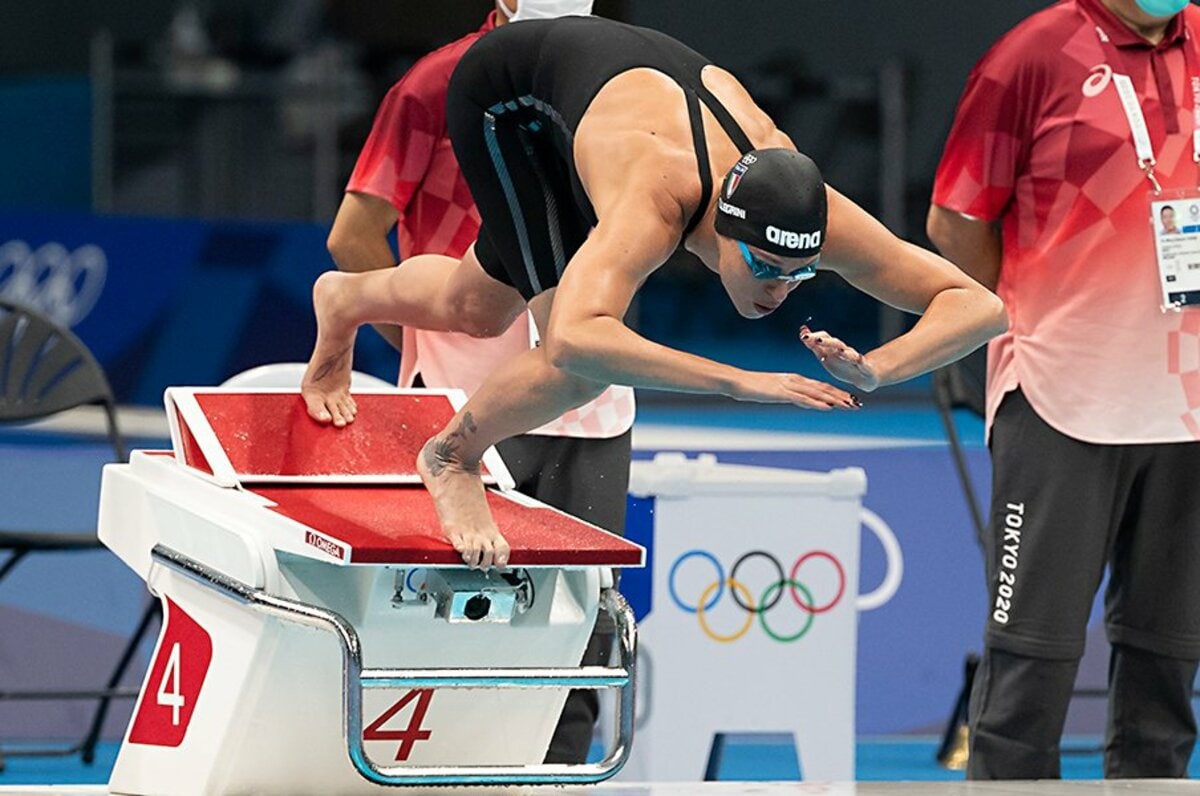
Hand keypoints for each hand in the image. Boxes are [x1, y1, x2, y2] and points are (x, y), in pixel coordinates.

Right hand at [733, 369, 860, 409]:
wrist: (736, 381)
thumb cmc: (750, 387)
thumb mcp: (771, 391)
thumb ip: (784, 394)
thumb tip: (793, 400)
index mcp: (793, 379)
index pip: (819, 386)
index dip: (835, 392)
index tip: (849, 399)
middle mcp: (795, 380)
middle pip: (823, 388)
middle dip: (841, 396)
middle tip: (857, 404)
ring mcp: (789, 386)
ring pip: (817, 393)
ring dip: (834, 400)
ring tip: (849, 406)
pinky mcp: (782, 393)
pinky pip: (803, 399)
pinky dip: (818, 403)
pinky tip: (828, 407)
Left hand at [800, 325, 879, 391]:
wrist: (865, 375)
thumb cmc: (843, 365)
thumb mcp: (825, 356)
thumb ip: (814, 345)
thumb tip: (802, 331)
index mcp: (832, 349)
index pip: (823, 338)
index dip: (813, 337)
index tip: (802, 334)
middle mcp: (843, 351)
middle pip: (835, 343)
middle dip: (826, 342)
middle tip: (817, 340)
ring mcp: (854, 358)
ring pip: (849, 353)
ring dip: (843, 351)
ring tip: (839, 351)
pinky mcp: (864, 367)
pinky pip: (861, 362)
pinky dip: (859, 360)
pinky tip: (857, 358)